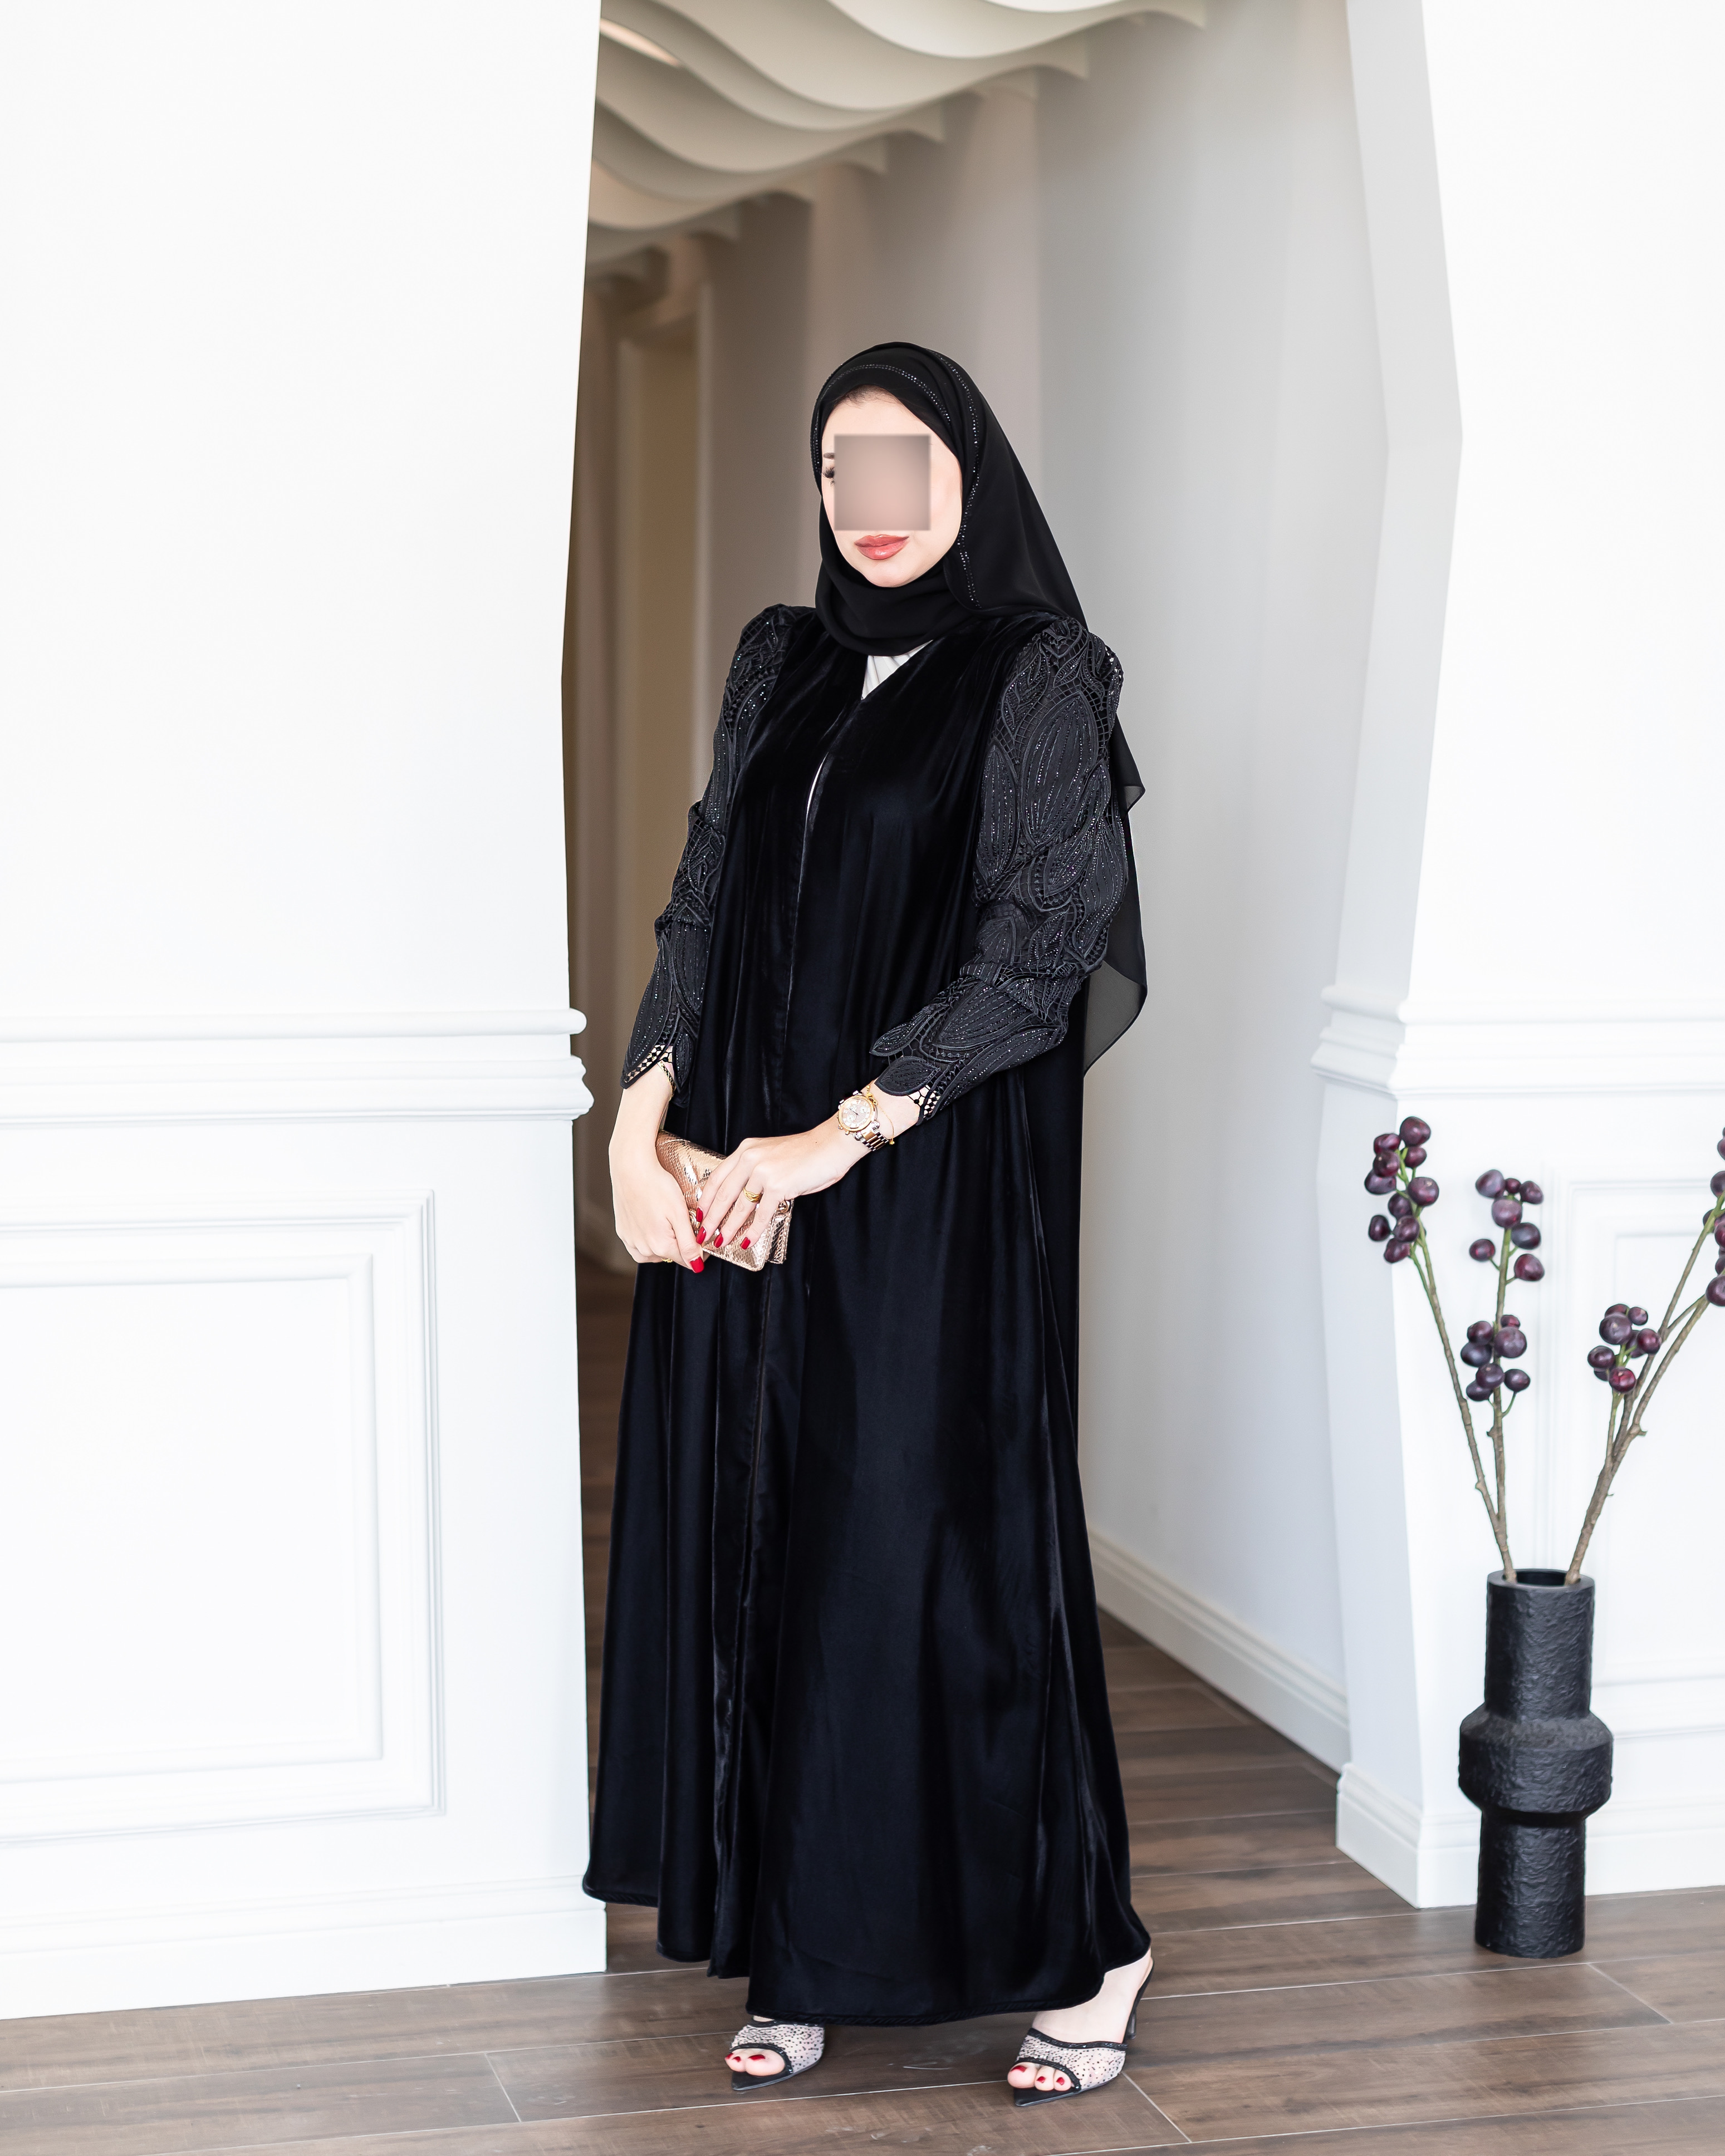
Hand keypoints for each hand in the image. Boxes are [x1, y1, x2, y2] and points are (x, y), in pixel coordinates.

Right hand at [609, 1061, 702, 1267]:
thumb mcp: (680, 1214)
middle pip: (670, 1256)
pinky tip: (652, 1224)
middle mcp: (643, 1248)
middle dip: (679, 1244)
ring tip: (668, 1222)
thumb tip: (697, 1266)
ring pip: (653, 1252)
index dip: (698, 1250)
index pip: (687, 1260)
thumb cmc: (658, 1186)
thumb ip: (689, 1243)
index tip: (701, 1234)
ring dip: (663, 1244)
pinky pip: (638, 1245)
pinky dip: (647, 1239)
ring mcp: (630, 1240)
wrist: (631, 1167)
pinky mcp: (622, 1231)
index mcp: (660, 1245)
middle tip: (683, 1221)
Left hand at [701, 1088, 922, 1255]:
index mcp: (746, 1150)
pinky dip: (754, 1230)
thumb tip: (743, 1198)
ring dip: (728, 1227)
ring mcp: (763, 1172)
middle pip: (723, 1194)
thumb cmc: (806, 1153)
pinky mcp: (779, 1185)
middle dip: (711, 1217)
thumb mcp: (771, 1155)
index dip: (706, 1199)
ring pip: (739, 1206)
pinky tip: (747, 1241)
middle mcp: (750, 1159)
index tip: (700, 1213)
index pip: (717, 1177)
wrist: (831, 1145)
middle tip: (703, 1234)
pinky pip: (762, 1214)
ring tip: (721, 1241)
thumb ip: (754, 1172)